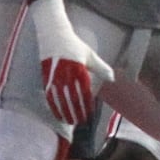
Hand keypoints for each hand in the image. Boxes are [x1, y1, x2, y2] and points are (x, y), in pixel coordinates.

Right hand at [27, 0, 113, 125]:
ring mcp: (55, 77)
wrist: (54, 36)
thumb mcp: (90, 55)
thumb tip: (112, 78)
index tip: (89, 115)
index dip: (86, 106)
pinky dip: (53, 106)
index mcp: (79, 70)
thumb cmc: (74, 46)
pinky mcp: (46, 77)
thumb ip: (101, 68)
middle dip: (77, 112)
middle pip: (72, 99)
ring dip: (65, 112)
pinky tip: (57, 113)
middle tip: (81, 122)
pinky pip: (49, 95)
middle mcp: (67, 75)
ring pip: (60, 100)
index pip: (84, 93)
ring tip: (70, 121)